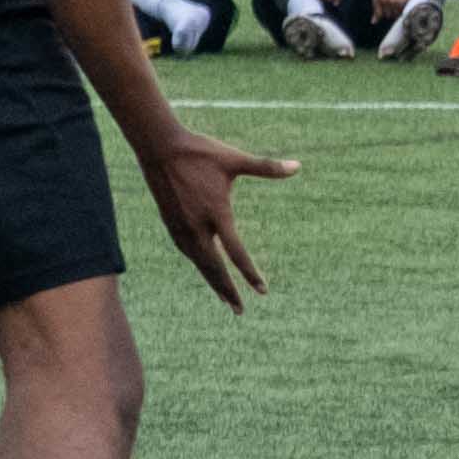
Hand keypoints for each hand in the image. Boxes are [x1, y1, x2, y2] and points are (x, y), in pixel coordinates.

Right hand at [134, 121, 299, 310]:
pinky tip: (205, 269)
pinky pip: (187, 251)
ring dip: (212, 281)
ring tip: (224, 297)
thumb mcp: (235, 159)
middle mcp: (196, 226)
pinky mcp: (170, 223)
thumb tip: (298, 166)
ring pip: (199, 262)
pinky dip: (198, 265)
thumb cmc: (201, 152)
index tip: (262, 291)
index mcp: (216, 213)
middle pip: (214, 267)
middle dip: (227, 290)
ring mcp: (180, 227)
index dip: (250, 273)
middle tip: (240, 310)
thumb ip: (266, 167)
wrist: (160, 148)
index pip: (236, 252)